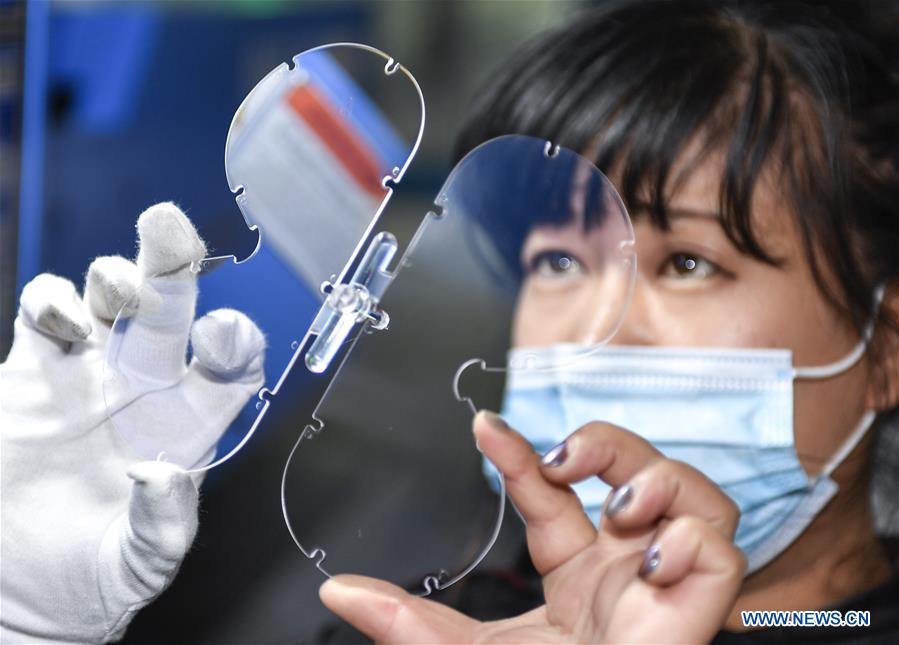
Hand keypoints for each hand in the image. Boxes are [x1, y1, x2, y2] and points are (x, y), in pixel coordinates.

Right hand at [0, 203, 264, 643]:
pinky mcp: (32, 375)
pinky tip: (59, 317)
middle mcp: (148, 384)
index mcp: (193, 421)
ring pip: (109, 298)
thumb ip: (164, 523)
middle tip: (169, 225)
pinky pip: (45, 319)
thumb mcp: (144, 562)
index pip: (229, 365)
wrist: (24, 589)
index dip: (233, 342)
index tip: (224, 335)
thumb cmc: (99, 576)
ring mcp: (90, 373)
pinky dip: (50, 304)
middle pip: (171, 309)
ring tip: (116, 287)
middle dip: (172, 264)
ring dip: (114, 277)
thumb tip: (163, 472)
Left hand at [319, 413, 744, 642]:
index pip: (554, 494)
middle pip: (638, 469)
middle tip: (565, 461)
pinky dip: (695, 537)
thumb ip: (409, 624)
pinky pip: (722, 551)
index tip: (484, 429)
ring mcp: (665, 581)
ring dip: (659, 478)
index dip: (520, 457)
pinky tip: (652, 556)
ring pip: (695, 495)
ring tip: (619, 506)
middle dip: (607, 443)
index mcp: (578, 572)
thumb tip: (337, 589)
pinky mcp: (700, 607)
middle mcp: (626, 567)